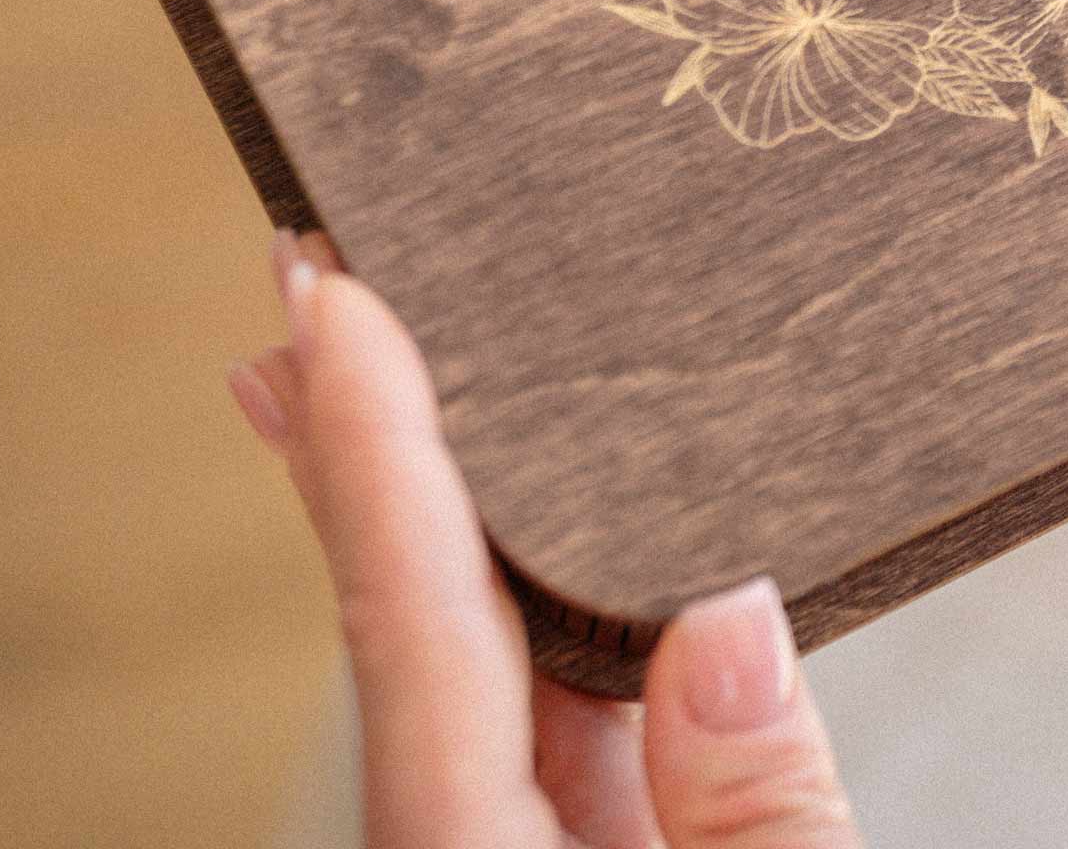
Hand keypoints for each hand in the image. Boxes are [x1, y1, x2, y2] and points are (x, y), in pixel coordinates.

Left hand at [227, 233, 862, 848]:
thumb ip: (757, 806)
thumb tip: (731, 617)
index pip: (418, 633)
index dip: (377, 451)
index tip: (338, 303)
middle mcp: (474, 841)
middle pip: (404, 618)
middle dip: (355, 442)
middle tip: (310, 277)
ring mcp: (523, 842)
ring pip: (471, 650)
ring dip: (440, 492)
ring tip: (386, 336)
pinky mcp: (585, 846)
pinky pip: (548, 697)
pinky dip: (531, 581)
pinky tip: (537, 496)